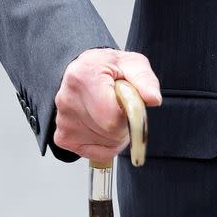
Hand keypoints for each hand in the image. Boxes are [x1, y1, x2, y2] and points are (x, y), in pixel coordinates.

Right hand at [53, 47, 161, 161]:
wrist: (84, 71)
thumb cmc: (107, 67)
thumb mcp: (132, 63)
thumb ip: (145, 80)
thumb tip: (153, 99)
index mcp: (84, 76)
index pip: (112, 116)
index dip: (130, 117)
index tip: (132, 107)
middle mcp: (68, 99)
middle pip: (108, 132)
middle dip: (125, 125)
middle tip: (123, 109)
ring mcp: (63, 120)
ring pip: (104, 143)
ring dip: (116, 135)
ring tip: (111, 113)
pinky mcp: (64, 136)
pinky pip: (95, 152)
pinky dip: (106, 144)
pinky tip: (103, 126)